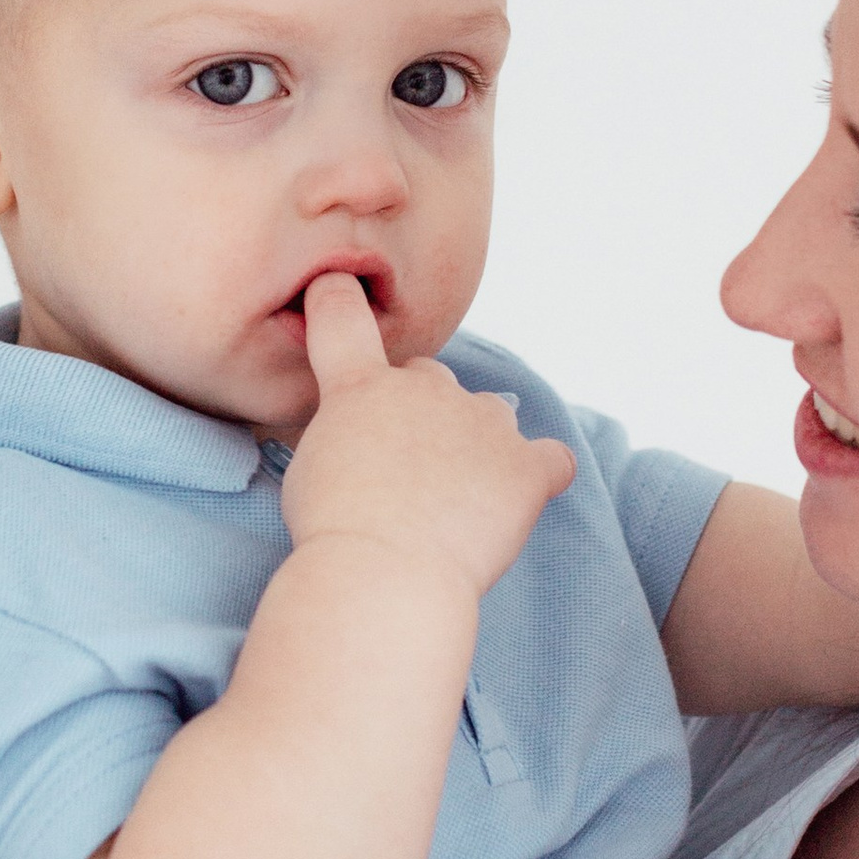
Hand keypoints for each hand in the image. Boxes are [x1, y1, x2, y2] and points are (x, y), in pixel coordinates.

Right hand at [284, 272, 574, 600]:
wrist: (384, 570)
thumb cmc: (333, 532)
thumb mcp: (306, 470)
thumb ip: (340, 437)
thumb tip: (364, 448)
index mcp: (362, 387)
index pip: (342, 318)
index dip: (337, 299)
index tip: (336, 288)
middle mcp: (426, 388)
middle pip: (430, 377)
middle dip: (420, 412)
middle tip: (403, 473)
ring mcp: (483, 424)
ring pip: (490, 416)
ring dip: (478, 443)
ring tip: (457, 497)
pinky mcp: (526, 467)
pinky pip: (552, 459)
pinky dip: (540, 473)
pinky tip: (521, 498)